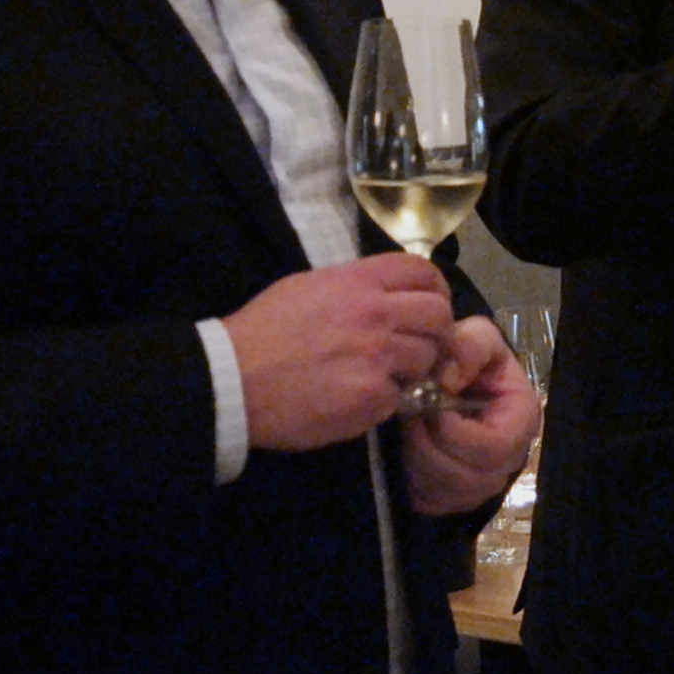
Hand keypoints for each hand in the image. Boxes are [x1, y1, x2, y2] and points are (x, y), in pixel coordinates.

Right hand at [225, 253, 455, 451]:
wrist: (234, 378)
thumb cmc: (266, 328)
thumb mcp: (310, 286)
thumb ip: (356, 287)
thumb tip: (389, 296)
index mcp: (359, 281)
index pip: (424, 272)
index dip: (436, 289)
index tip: (431, 306)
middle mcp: (375, 313)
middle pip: (439, 316)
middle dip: (435, 333)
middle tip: (419, 347)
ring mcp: (377, 358)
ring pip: (427, 360)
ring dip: (412, 370)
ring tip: (381, 375)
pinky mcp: (372, 399)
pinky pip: (400, 398)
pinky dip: (384, 401)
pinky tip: (358, 398)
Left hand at [403, 317, 541, 515]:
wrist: (450, 377)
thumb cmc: (468, 358)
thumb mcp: (476, 336)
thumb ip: (469, 346)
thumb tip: (449, 379)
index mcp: (522, 420)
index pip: (493, 448)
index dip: (455, 431)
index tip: (430, 404)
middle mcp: (509, 459)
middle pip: (467, 477)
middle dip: (428, 445)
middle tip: (409, 415)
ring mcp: (483, 483)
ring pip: (445, 492)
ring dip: (416, 458)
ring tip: (407, 426)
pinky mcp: (456, 497)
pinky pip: (430, 501)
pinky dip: (411, 477)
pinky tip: (407, 448)